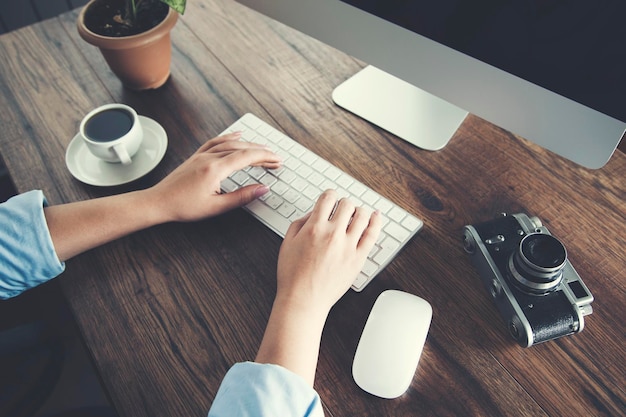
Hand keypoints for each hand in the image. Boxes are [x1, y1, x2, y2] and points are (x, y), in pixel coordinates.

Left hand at [147, 132, 281, 221]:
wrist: (158, 202)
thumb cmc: (183, 207)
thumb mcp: (217, 206)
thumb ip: (242, 196)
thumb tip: (262, 188)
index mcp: (215, 169)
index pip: (247, 157)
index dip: (265, 157)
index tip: (277, 160)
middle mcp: (209, 157)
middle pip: (242, 148)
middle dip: (261, 152)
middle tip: (275, 158)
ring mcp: (202, 155)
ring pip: (230, 143)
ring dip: (249, 145)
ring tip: (262, 148)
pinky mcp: (196, 156)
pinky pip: (216, 141)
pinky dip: (229, 138)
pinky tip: (237, 136)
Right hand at [255, 190, 381, 383]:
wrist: (303, 300)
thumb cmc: (293, 275)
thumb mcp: (287, 242)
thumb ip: (300, 222)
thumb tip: (314, 212)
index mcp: (314, 227)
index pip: (328, 197)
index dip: (330, 195)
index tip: (331, 199)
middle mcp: (333, 234)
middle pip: (347, 204)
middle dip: (344, 203)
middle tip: (342, 209)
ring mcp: (348, 246)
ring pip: (363, 215)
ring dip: (359, 211)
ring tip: (356, 214)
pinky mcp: (358, 258)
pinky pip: (372, 234)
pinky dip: (376, 222)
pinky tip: (376, 217)